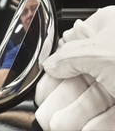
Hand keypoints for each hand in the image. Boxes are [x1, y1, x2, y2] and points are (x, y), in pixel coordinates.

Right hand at [35, 6, 114, 129]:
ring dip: (75, 113)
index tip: (42, 87)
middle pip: (80, 77)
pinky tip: (85, 128)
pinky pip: (112, 112)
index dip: (54, 71)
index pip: (70, 49)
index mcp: (107, 29)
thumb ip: (67, 57)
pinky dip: (99, 122)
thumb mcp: (97, 51)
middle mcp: (112, 51)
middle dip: (62, 98)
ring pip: (95, 98)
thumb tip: (49, 63)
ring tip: (57, 124)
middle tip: (46, 112)